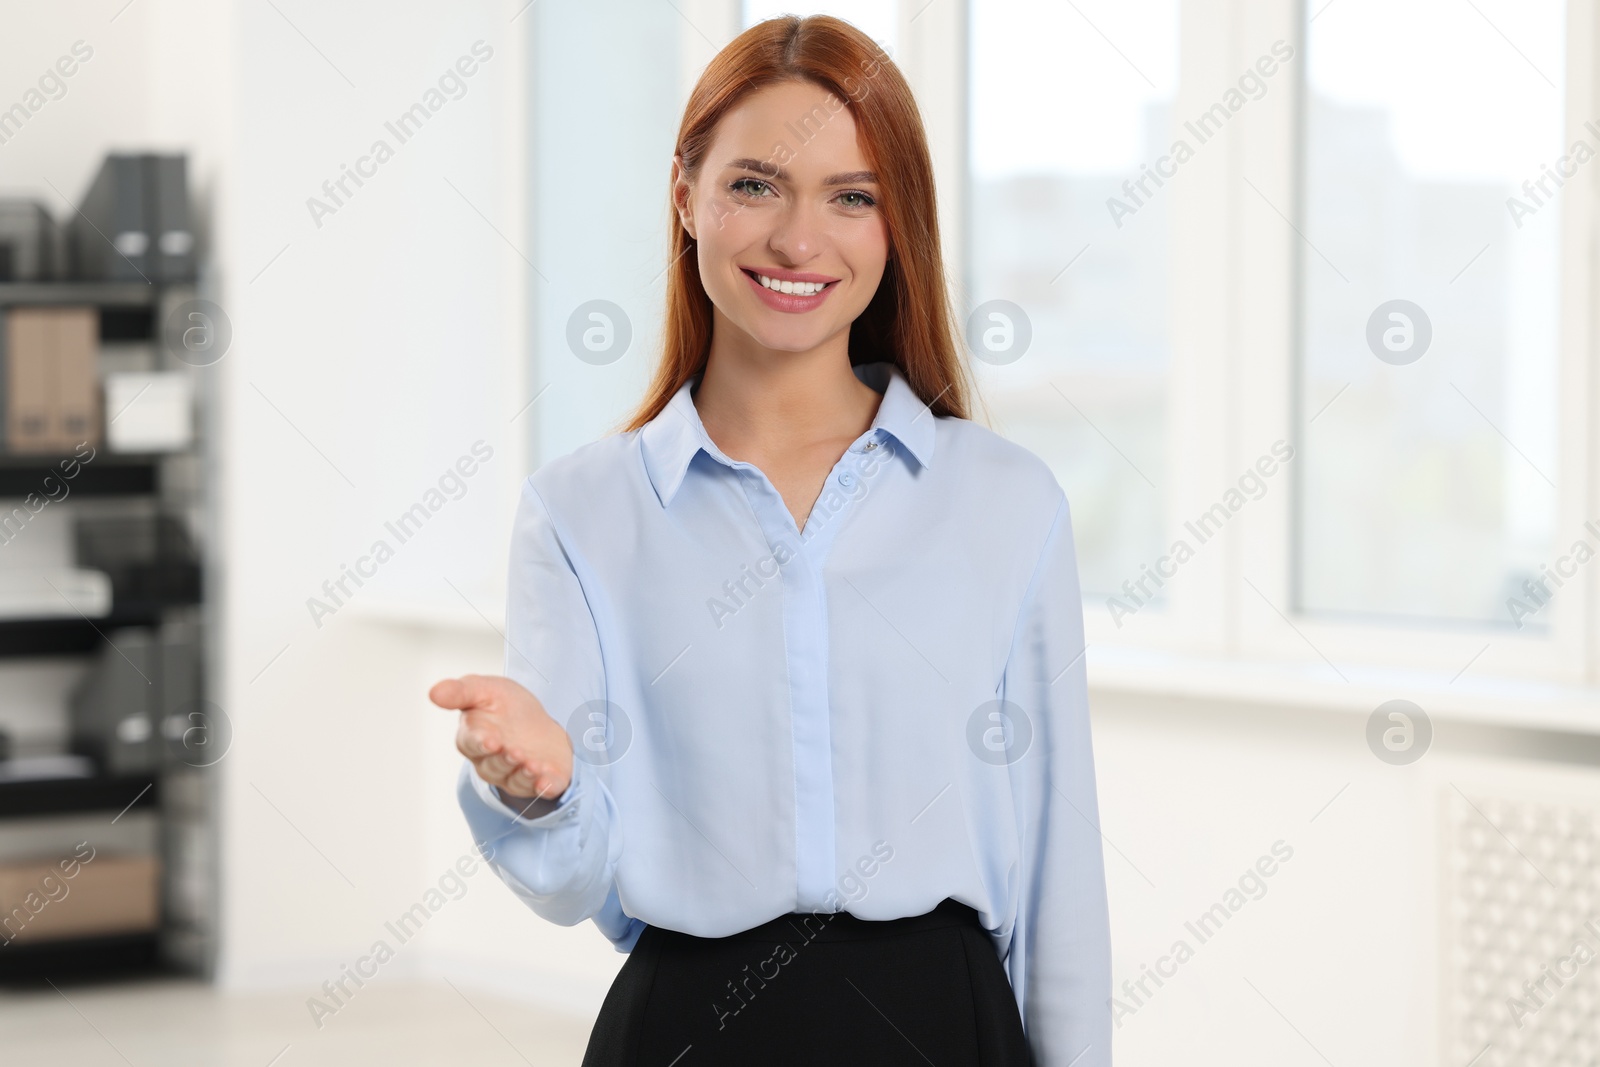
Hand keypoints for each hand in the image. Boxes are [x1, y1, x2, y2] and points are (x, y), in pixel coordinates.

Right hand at [429, 673, 573, 807]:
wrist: (538, 719)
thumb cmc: (505, 706)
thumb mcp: (484, 690)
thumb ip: (460, 692)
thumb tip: (434, 693)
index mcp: (474, 739)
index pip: (472, 744)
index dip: (481, 744)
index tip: (490, 741)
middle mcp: (492, 762)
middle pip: (494, 766)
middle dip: (504, 761)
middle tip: (514, 752)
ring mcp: (516, 774)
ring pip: (516, 780)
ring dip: (524, 775)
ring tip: (533, 765)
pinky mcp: (541, 779)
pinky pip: (541, 789)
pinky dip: (543, 787)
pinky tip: (546, 783)